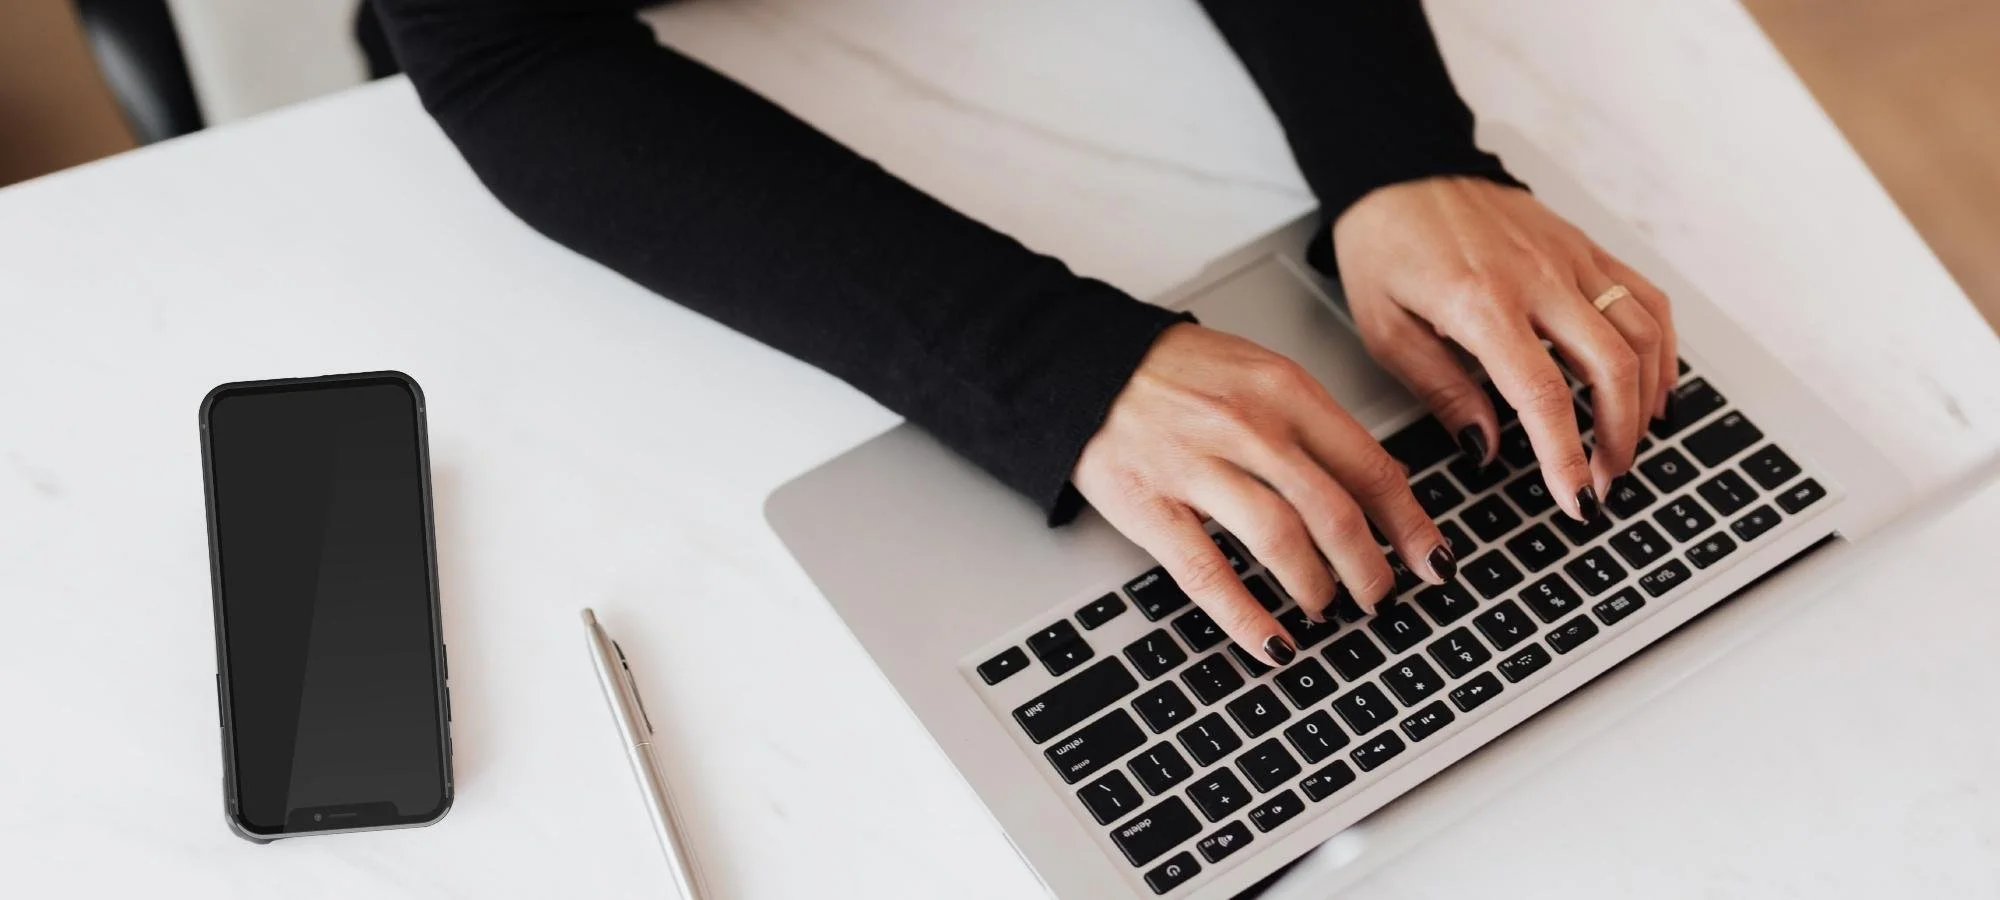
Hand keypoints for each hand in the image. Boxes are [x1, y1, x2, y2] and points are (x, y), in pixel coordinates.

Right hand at [1072, 324, 1454, 665]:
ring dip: (1316, 588)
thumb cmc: (1176, 373)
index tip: (1431, 558)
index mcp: (1285, 391)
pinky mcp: (1151, 506)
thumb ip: (1315, 426)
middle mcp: (1249, 427)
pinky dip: (1247, 617)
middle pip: (1334, 511)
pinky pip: (1209, 572)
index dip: (1409, 523)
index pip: (1370, 466)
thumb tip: (1377, 487)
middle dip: (1369, 568)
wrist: (1084, 364)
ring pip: (1282, 541)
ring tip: (1325, 609)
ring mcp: (1198, 467)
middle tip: (1379, 596)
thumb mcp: (1260, 374)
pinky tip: (1271, 642)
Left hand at [1334, 176, 1676, 516]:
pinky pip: (1644, 297)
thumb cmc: (1384, 247)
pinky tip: (1653, 384)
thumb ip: (1443, 391)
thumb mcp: (1387, 330)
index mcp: (1482, 303)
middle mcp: (1538, 277)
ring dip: (1645, 399)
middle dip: (1618, 437)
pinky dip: (1661, 346)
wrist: (1399, 168)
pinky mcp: (1584, 245)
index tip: (1578, 499)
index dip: (1568, 456)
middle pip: (1611, 368)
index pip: (1545, 394)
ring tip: (1626, 445)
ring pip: (1641, 333)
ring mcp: (1569, 257)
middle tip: (1604, 481)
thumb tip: (1488, 447)